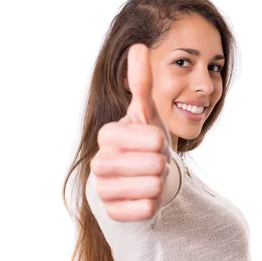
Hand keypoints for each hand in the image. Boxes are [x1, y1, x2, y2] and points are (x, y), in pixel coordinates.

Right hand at [90, 44, 171, 221]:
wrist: (138, 180)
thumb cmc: (143, 145)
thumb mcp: (146, 114)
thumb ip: (141, 83)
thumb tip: (138, 46)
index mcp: (107, 135)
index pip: (154, 139)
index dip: (162, 143)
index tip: (154, 145)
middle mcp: (99, 162)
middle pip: (154, 165)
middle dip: (162, 164)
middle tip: (154, 164)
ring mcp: (103, 189)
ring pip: (153, 188)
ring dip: (161, 184)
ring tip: (151, 179)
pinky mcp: (111, 213)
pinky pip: (146, 210)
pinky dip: (154, 205)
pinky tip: (146, 198)